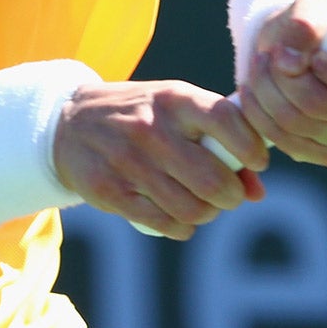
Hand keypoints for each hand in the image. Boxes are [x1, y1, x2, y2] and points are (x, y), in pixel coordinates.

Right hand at [51, 80, 267, 239]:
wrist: (69, 123)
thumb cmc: (140, 115)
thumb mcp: (176, 110)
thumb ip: (220, 140)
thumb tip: (257, 191)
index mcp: (174, 99)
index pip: (226, 120)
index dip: (251, 147)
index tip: (258, 162)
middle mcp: (152, 128)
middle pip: (213, 179)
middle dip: (232, 195)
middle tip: (230, 194)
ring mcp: (129, 162)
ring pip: (192, 208)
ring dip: (208, 213)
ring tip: (205, 205)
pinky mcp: (111, 192)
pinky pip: (164, 224)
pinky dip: (183, 227)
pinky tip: (180, 218)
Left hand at [239, 1, 326, 166]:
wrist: (294, 48)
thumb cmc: (311, 25)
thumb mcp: (309, 6)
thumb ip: (304, 23)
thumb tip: (292, 61)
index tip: (313, 57)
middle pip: (323, 107)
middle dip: (285, 78)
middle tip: (269, 54)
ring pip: (298, 124)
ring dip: (267, 92)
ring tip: (260, 65)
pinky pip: (287, 142)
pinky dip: (262, 116)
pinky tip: (256, 92)